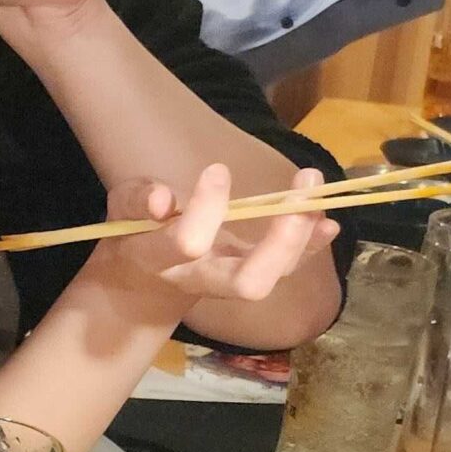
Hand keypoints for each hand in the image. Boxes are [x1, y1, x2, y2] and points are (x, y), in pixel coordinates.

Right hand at [86, 163, 335, 314]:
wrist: (146, 278)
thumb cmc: (134, 236)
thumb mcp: (122, 213)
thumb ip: (136, 203)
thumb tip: (162, 198)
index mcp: (162, 262)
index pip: (188, 243)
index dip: (206, 208)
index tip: (218, 169)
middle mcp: (203, 280)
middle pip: (250, 282)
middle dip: (280, 242)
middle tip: (296, 197)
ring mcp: (232, 282)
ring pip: (277, 275)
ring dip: (303, 234)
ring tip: (313, 188)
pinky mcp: (253, 274)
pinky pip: (288, 267)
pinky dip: (311, 244)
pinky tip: (328, 222)